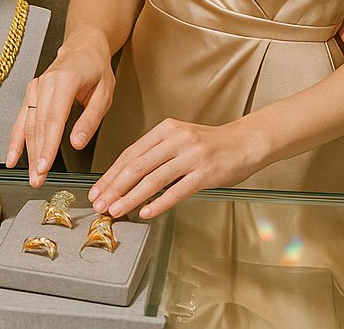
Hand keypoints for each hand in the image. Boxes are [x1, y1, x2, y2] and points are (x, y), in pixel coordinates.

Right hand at [6, 32, 115, 186]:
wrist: (83, 47)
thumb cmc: (96, 69)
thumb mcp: (104, 93)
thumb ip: (90, 119)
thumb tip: (76, 143)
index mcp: (64, 81)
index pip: (53, 119)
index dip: (47, 146)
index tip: (44, 167)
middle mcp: (44, 83)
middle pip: (37, 125)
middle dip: (36, 156)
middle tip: (37, 181)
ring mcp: (35, 87)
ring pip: (27, 124)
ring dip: (26, 152)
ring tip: (30, 175)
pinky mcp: (32, 93)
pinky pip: (21, 118)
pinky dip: (16, 139)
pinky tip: (12, 157)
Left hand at [88, 117, 261, 219]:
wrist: (245, 142)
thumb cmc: (210, 144)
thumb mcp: (179, 139)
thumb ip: (156, 153)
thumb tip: (128, 177)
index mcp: (165, 130)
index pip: (130, 153)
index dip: (111, 174)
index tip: (98, 189)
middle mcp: (175, 140)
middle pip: (136, 166)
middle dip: (114, 187)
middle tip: (100, 203)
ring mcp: (191, 156)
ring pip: (153, 179)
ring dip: (131, 197)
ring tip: (116, 210)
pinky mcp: (205, 173)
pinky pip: (178, 191)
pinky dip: (159, 203)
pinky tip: (146, 212)